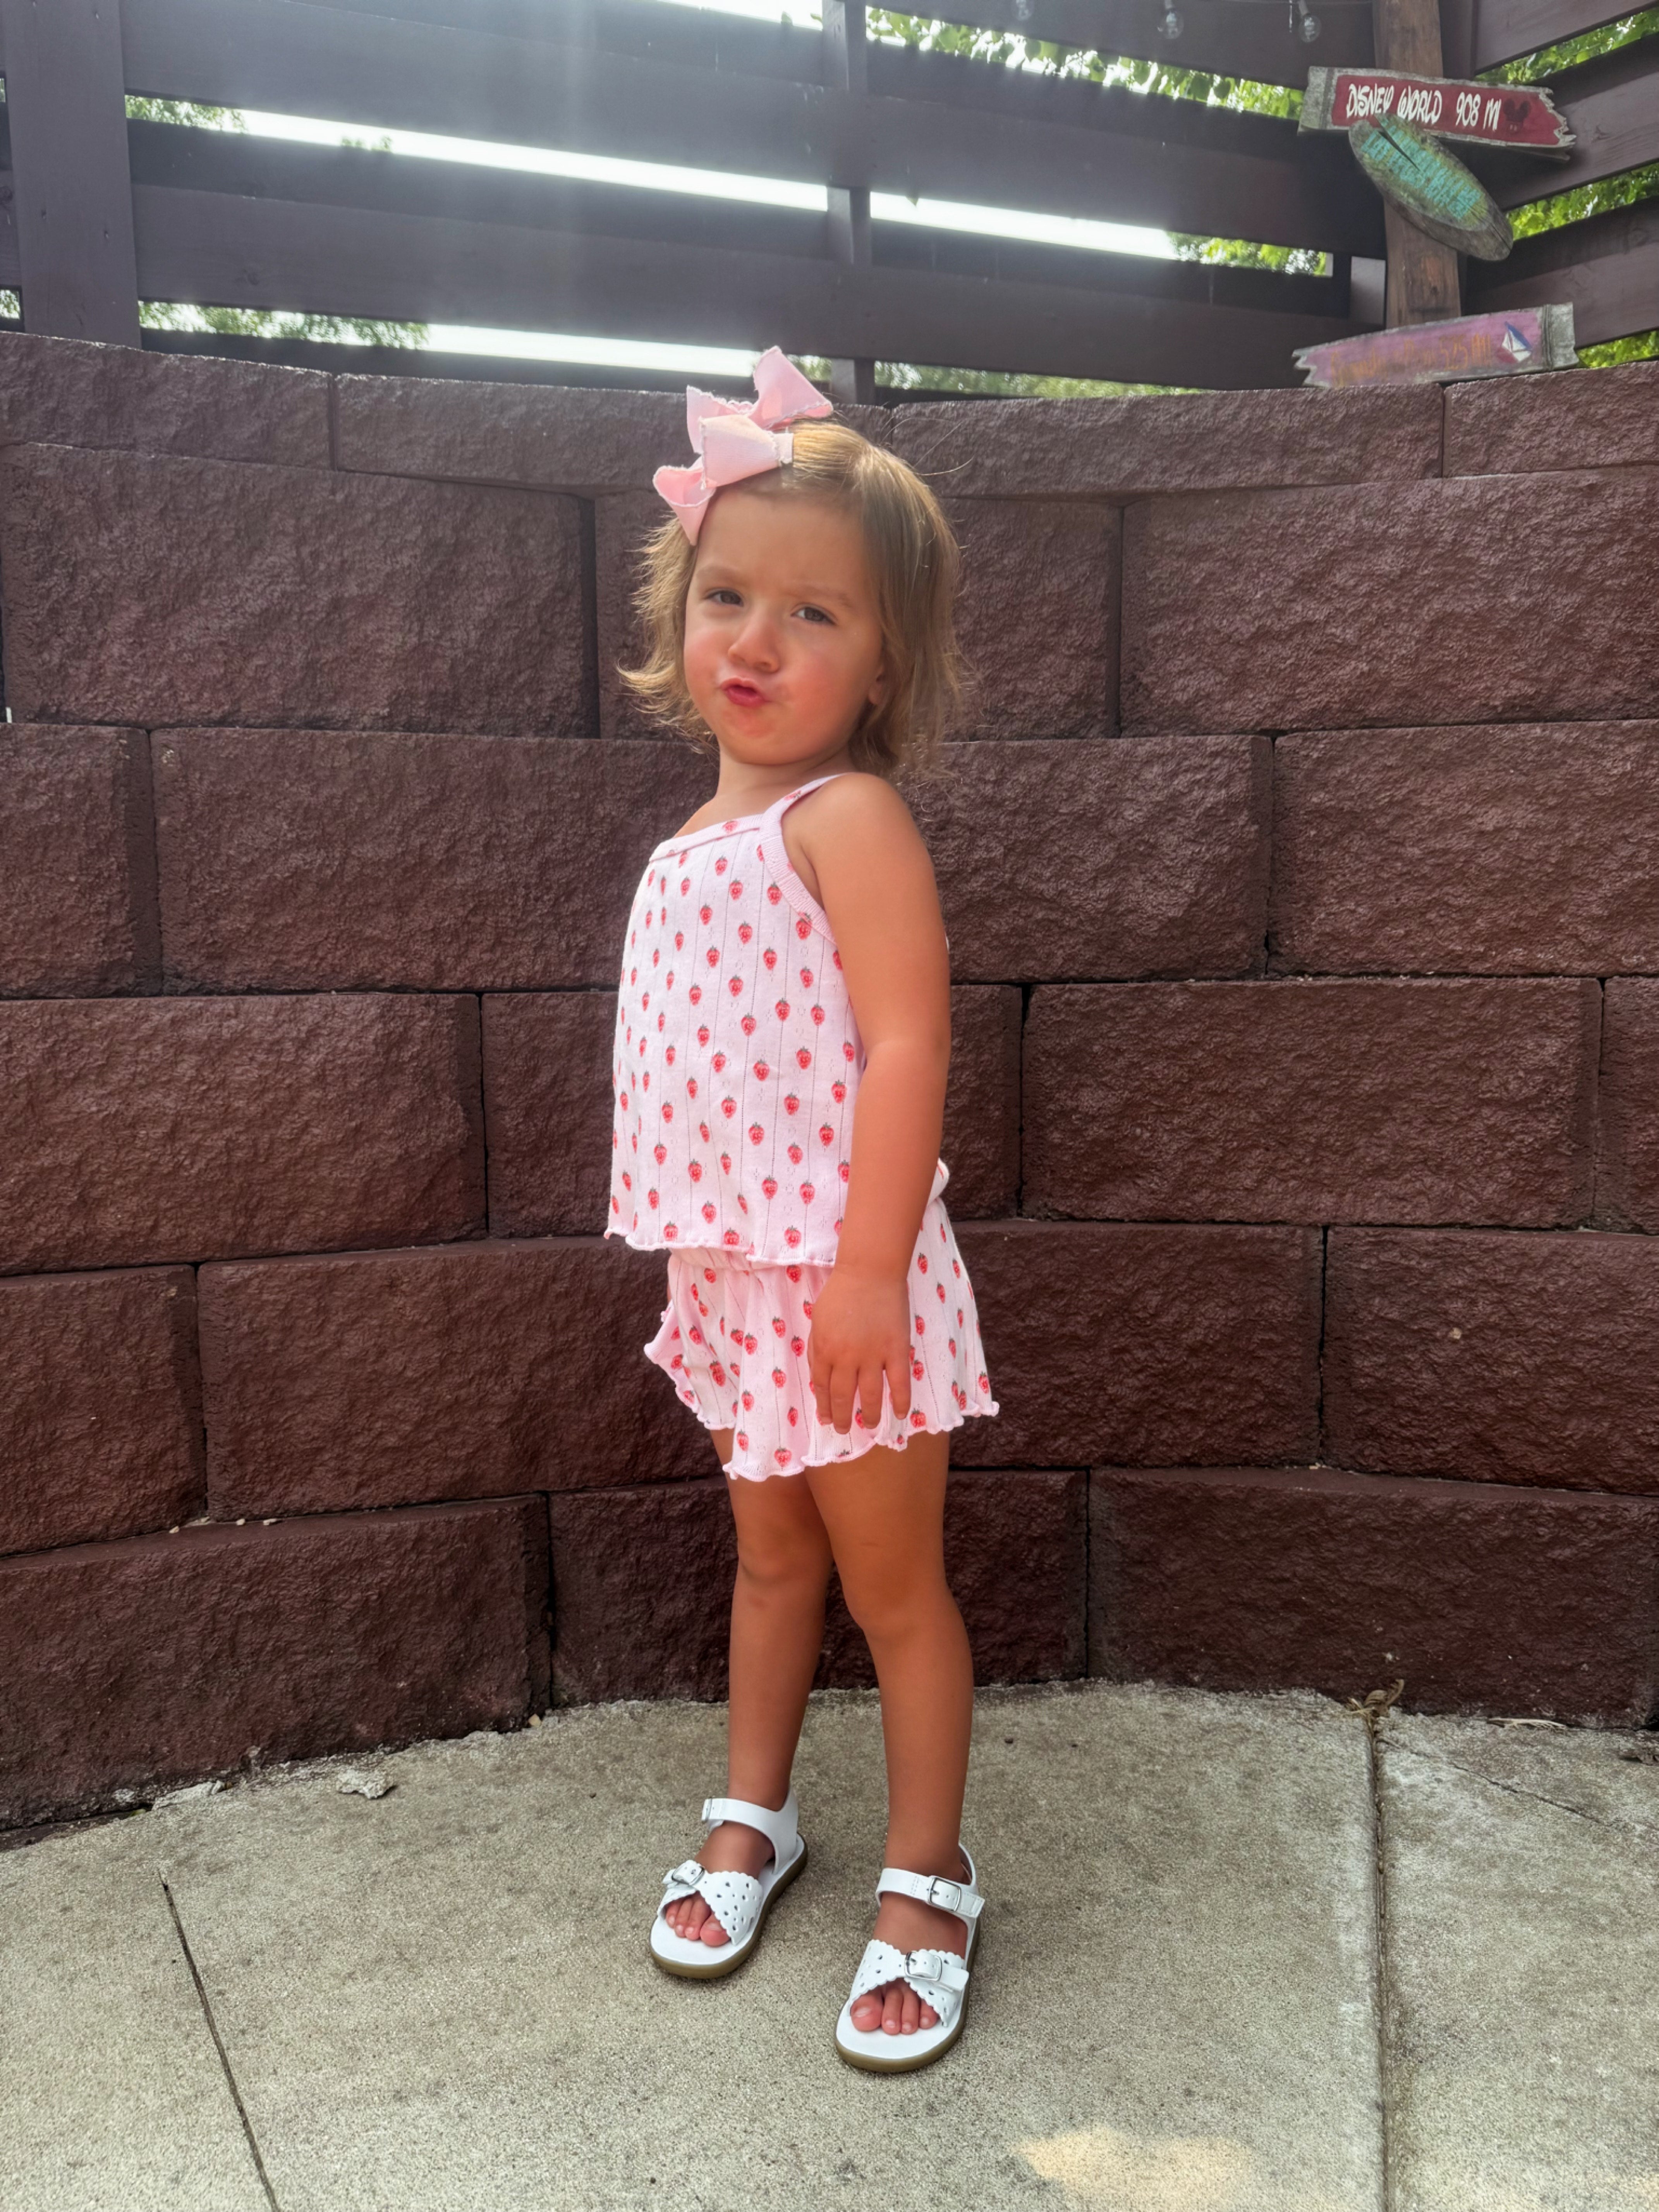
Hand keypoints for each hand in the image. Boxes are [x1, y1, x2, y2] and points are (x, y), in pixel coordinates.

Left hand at [807, 1265, 913, 1436]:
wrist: (869, 1272)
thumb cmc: (841, 1292)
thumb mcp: (817, 1319)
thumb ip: (817, 1347)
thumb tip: (818, 1374)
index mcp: (824, 1349)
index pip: (822, 1386)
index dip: (824, 1406)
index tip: (826, 1419)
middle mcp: (846, 1357)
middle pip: (843, 1396)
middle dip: (842, 1417)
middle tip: (844, 1430)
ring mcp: (872, 1355)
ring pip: (870, 1395)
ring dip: (870, 1415)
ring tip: (871, 1426)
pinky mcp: (896, 1350)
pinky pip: (899, 1382)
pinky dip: (900, 1401)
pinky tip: (899, 1414)